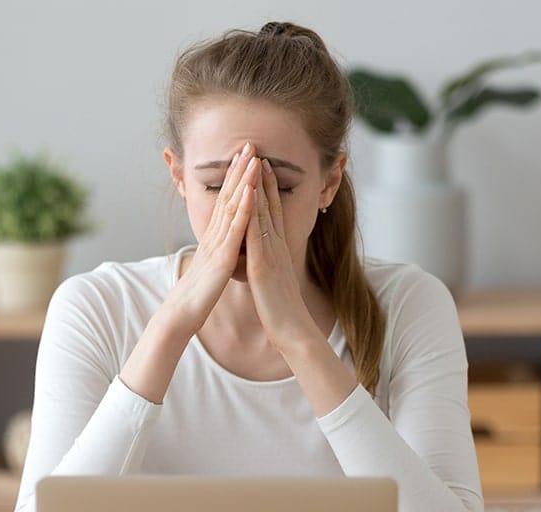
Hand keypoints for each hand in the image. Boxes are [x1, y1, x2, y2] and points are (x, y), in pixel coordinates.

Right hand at [170, 143, 259, 334]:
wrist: (180, 317)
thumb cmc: (195, 298)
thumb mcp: (209, 270)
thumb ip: (215, 255)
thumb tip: (220, 248)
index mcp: (214, 239)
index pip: (226, 203)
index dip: (235, 179)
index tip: (244, 159)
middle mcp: (214, 237)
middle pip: (227, 197)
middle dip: (238, 170)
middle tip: (249, 145)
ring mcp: (217, 246)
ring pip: (231, 208)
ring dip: (242, 182)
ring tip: (253, 158)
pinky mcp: (222, 259)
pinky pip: (234, 231)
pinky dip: (243, 210)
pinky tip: (251, 192)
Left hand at [245, 159, 317, 349]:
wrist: (292, 331)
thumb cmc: (281, 311)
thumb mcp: (275, 282)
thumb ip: (271, 266)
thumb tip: (265, 260)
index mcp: (277, 249)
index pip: (272, 212)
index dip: (267, 188)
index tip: (260, 165)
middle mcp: (276, 246)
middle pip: (269, 205)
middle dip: (262, 177)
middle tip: (256, 150)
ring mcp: (271, 254)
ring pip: (264, 213)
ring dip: (258, 186)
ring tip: (253, 161)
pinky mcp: (264, 265)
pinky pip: (257, 234)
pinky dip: (253, 213)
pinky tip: (247, 196)